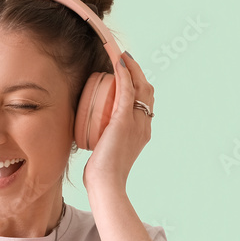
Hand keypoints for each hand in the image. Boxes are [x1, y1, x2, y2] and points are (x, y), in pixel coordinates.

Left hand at [82, 52, 153, 192]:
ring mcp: (136, 122)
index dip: (139, 86)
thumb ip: (104, 142)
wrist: (106, 184)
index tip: (128, 75)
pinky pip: (126, 90)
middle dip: (138, 72)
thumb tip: (92, 138)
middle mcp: (144, 124)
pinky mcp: (123, 120)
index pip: (145, 103)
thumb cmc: (102, 175)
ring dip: (132, 67)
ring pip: (139, 86)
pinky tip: (117, 62)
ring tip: (121, 55)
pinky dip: (124, 73)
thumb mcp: (107, 153)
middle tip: (124, 60)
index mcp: (143, 132)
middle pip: (146, 91)